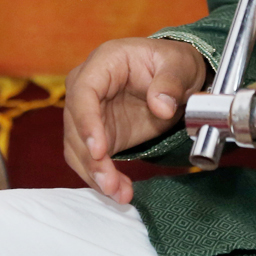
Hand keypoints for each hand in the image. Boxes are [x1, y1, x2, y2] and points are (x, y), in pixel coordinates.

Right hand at [62, 37, 209, 203]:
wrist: (176, 76)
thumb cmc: (173, 63)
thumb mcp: (180, 65)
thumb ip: (171, 82)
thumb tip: (161, 106)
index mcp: (104, 62)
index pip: (84, 92)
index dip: (87, 122)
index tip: (100, 150)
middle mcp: (87, 87)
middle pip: (75, 126)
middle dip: (91, 159)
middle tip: (111, 184)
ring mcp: (89, 113)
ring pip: (78, 148)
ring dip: (95, 174)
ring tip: (119, 193)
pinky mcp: (98, 135)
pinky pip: (91, 159)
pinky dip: (103, 177)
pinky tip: (120, 191)